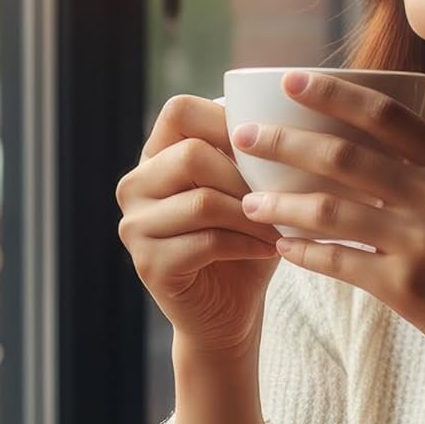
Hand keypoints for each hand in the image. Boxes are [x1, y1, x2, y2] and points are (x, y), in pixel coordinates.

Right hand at [116, 94, 283, 354]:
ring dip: (252, 216)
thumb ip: (255, 152)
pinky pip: (205, 242)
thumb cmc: (246, 239)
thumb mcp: (252, 188)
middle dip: (244, 177)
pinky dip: (246, 245)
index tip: (265, 147)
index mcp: (155, 156)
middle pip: (190, 154)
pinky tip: (269, 250)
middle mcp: (134, 185)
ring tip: (281, 227)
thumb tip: (290, 113)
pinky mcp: (148, 264)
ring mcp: (134, 226)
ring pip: (201, 202)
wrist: (229, 312)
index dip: (226, 122)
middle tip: (278, 197)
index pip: (178, 111)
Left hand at [232, 72, 424, 387]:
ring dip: (281, 205)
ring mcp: (421, 242)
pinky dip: (305, 253)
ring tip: (247, 202)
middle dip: (284, 143)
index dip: (332, 94)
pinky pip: (339, 262)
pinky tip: (281, 247)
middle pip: (343, 157)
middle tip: (241, 136)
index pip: (385, 114)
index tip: (288, 81)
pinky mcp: (405, 287)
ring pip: (330, 211)